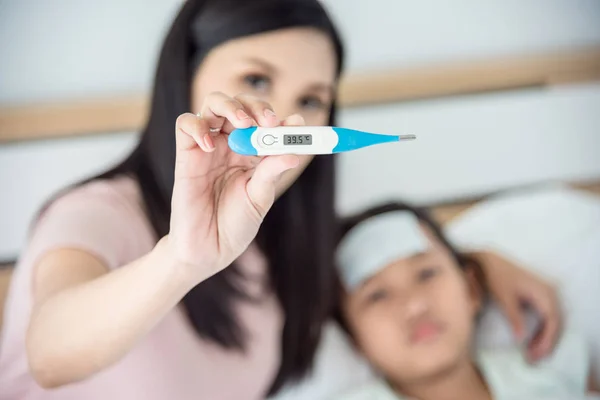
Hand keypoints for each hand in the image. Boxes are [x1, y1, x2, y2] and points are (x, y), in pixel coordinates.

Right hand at [167, 92, 302, 280]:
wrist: (209, 250)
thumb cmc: (236, 225)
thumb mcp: (259, 198)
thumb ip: (272, 171)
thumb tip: (295, 151)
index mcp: (254, 153)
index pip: (268, 123)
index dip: (282, 120)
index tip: (297, 125)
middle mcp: (232, 144)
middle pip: (242, 105)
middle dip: (257, 107)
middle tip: (269, 122)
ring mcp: (209, 147)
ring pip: (214, 104)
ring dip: (231, 106)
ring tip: (244, 124)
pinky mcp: (186, 155)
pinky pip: (185, 124)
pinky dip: (198, 126)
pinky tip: (210, 146)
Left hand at [475, 251, 562, 361]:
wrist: (489, 260)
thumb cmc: (496, 276)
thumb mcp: (504, 297)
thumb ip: (514, 318)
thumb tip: (520, 340)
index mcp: (543, 292)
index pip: (553, 322)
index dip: (546, 340)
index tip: (535, 354)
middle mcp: (549, 292)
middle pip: (555, 323)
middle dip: (546, 342)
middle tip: (533, 358)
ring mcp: (545, 293)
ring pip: (552, 321)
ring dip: (544, 337)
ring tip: (531, 353)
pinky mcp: (538, 294)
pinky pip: (546, 316)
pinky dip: (541, 329)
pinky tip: (531, 340)